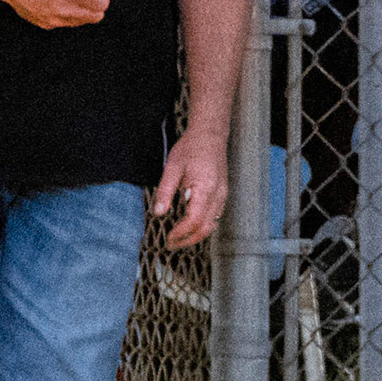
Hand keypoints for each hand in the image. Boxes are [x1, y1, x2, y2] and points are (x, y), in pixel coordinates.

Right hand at [0, 0, 115, 28]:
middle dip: (95, 4)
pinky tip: (55, 1)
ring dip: (82, 10)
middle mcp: (64, 10)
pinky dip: (68, 14)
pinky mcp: (47, 25)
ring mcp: (55, 20)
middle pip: (97, 16)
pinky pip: (67, 23)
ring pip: (83, 21)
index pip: (104, 3)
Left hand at [153, 126, 229, 248]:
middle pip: (206, 228)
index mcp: (205, 188)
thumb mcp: (172, 168)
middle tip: (171, 244)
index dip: (180, 233)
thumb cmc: (191, 149)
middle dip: (188, 240)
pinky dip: (202, 226)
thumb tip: (158, 213)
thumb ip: (165, 192)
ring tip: (178, 238)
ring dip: (195, 235)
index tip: (167, 237)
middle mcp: (218, 195)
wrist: (210, 136)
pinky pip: (215, 217)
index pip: (194, 220)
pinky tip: (189, 226)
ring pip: (212, 225)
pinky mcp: (222, 194)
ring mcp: (222, 195)